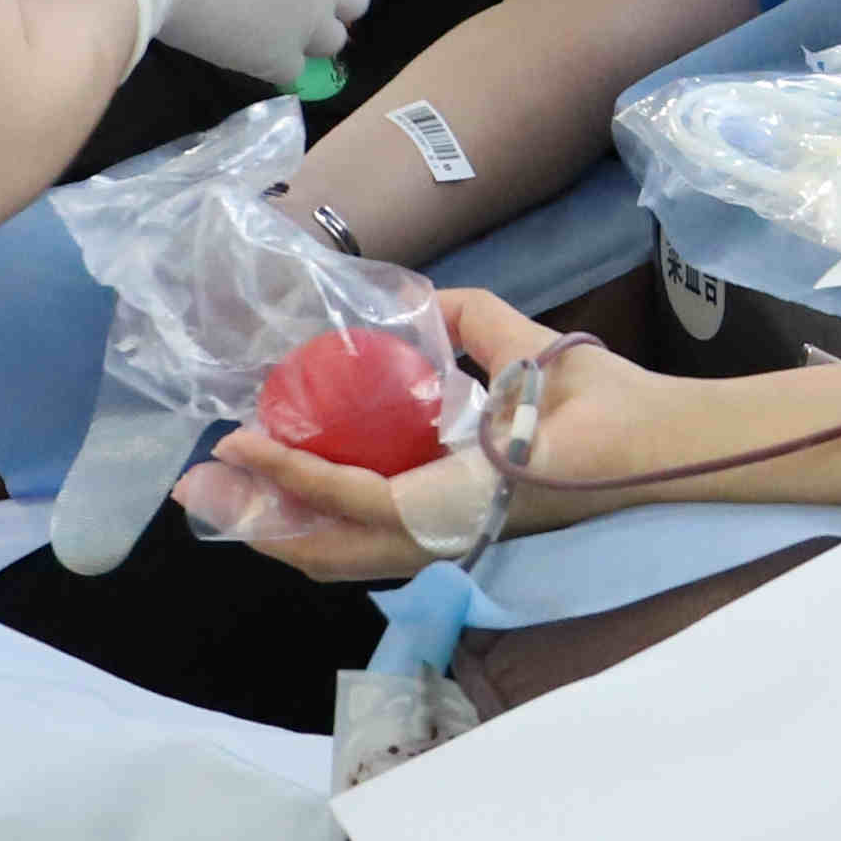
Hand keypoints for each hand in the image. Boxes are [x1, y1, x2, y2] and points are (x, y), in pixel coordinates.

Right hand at [182, 287, 587, 581]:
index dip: (288, 498)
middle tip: (199, 489)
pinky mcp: (445, 513)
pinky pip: (357, 500)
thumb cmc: (590, 399)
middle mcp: (430, 525)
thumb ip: (453, 323)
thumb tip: (407, 301)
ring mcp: (435, 527)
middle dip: (253, 516)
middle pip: (322, 539)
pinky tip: (260, 446)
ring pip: (324, 533)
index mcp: (438, 497)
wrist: (642, 426)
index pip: (350, 515)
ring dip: (262, 501)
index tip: (237, 462)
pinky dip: (301, 475)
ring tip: (214, 472)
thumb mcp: (501, 345)